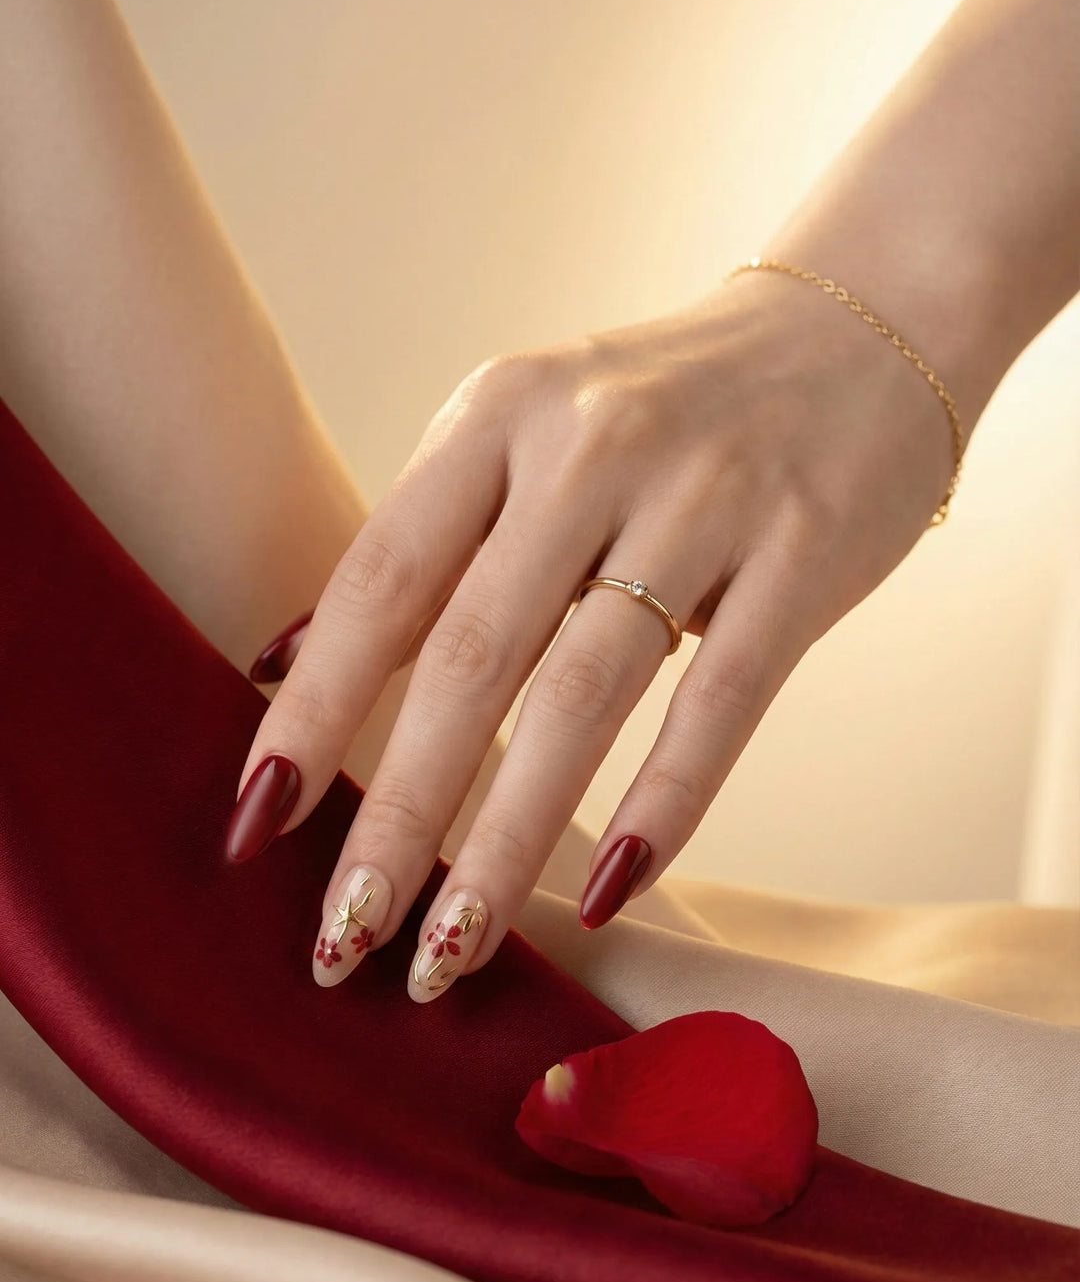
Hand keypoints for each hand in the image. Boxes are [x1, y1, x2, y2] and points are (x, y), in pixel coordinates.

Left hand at [227, 269, 956, 996]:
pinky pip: (719, 706)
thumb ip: (428, 540)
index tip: (255, 828)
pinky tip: (611, 893)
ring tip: (450, 954)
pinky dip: (662, 808)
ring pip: (583, 698)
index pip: (380, 580)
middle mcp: (590, 448)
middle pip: (469, 659)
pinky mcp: (800, 556)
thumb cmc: (663, 412)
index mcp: (499, 416)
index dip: (311, 713)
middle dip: (396, 817)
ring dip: (508, 844)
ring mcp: (704, 500)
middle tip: (343, 941)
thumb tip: (285, 667)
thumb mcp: (528, 431)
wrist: (860, 327)